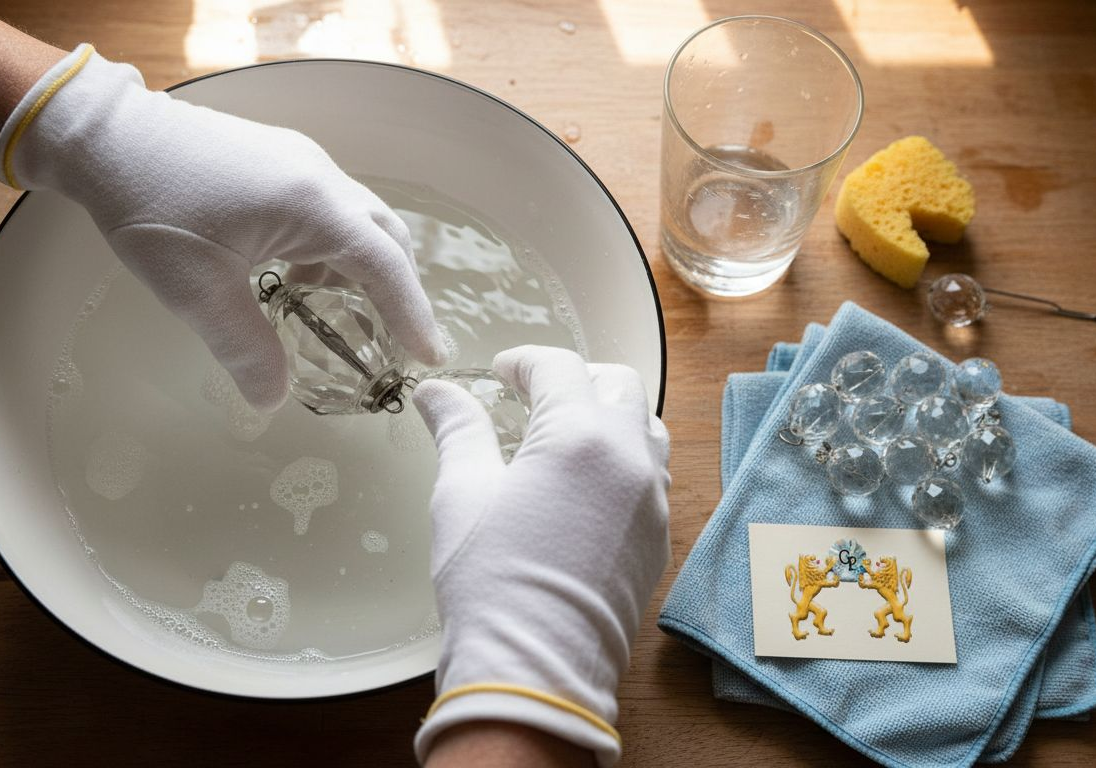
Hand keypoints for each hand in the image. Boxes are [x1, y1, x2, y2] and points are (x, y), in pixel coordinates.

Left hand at [0, 45, 445, 409]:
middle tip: (400, 340)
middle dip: (399, 290)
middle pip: (385, 238)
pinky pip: (331, 207)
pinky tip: (302, 275)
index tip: (430, 353)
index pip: (385, 265)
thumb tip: (272, 400)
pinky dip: (335, 248)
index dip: (413, 313)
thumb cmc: (148, 205)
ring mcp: (302, 161)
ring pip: (359, 220)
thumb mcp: (195, 291)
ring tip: (349, 314)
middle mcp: (320, 177)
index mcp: (311, 206)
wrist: (105, 135)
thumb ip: (244, 348)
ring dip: (365, 268)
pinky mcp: (281, 158)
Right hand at [411, 346, 670, 766]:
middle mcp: (628, 457)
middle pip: (616, 384)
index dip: (524, 362)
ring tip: (566, 436)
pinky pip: (653, 475)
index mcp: (578, 435)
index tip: (500, 373)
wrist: (536, 667)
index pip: (559, 367)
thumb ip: (458, 430)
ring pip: (645, 427)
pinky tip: (587, 485)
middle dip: (575, 379)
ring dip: (609, 415)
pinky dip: (625, 460)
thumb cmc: (490, 581)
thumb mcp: (461, 493)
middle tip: (534, 397)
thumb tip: (437, 392)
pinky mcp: (659, 537)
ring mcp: (652, 499)